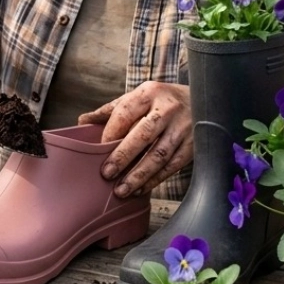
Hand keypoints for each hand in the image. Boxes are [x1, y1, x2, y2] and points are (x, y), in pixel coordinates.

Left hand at [78, 82, 192, 197]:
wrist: (202, 101)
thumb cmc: (162, 101)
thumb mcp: (138, 98)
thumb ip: (111, 110)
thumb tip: (82, 122)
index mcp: (149, 93)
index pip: (124, 113)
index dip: (110, 134)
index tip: (97, 151)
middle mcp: (167, 109)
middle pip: (143, 135)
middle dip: (123, 156)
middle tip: (106, 174)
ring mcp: (183, 128)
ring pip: (159, 154)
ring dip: (139, 175)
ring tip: (122, 189)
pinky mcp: (193, 145)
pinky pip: (172, 166)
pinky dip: (155, 179)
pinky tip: (141, 188)